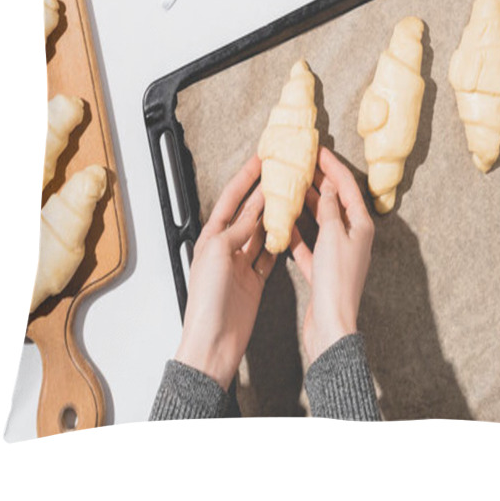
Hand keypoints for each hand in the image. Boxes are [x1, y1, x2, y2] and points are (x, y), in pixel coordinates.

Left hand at [174, 155, 274, 390]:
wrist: (213, 341)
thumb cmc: (207, 300)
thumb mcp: (219, 253)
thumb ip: (238, 229)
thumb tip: (254, 209)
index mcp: (212, 237)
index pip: (231, 199)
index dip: (245, 177)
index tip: (260, 159)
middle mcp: (227, 247)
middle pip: (248, 213)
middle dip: (264, 192)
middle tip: (282, 174)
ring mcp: (242, 264)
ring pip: (261, 232)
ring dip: (275, 215)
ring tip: (292, 196)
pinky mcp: (255, 280)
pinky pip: (270, 255)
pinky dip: (280, 242)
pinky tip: (290, 230)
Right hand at [290, 146, 374, 364]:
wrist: (331, 323)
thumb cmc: (336, 279)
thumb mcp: (333, 235)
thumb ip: (330, 208)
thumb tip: (330, 187)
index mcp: (360, 226)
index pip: (347, 187)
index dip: (333, 167)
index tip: (319, 151)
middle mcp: (351, 237)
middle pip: (336, 202)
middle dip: (320, 183)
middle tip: (302, 165)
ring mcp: (337, 254)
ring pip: (322, 222)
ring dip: (308, 205)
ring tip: (292, 187)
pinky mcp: (322, 270)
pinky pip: (309, 245)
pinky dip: (298, 233)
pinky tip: (284, 223)